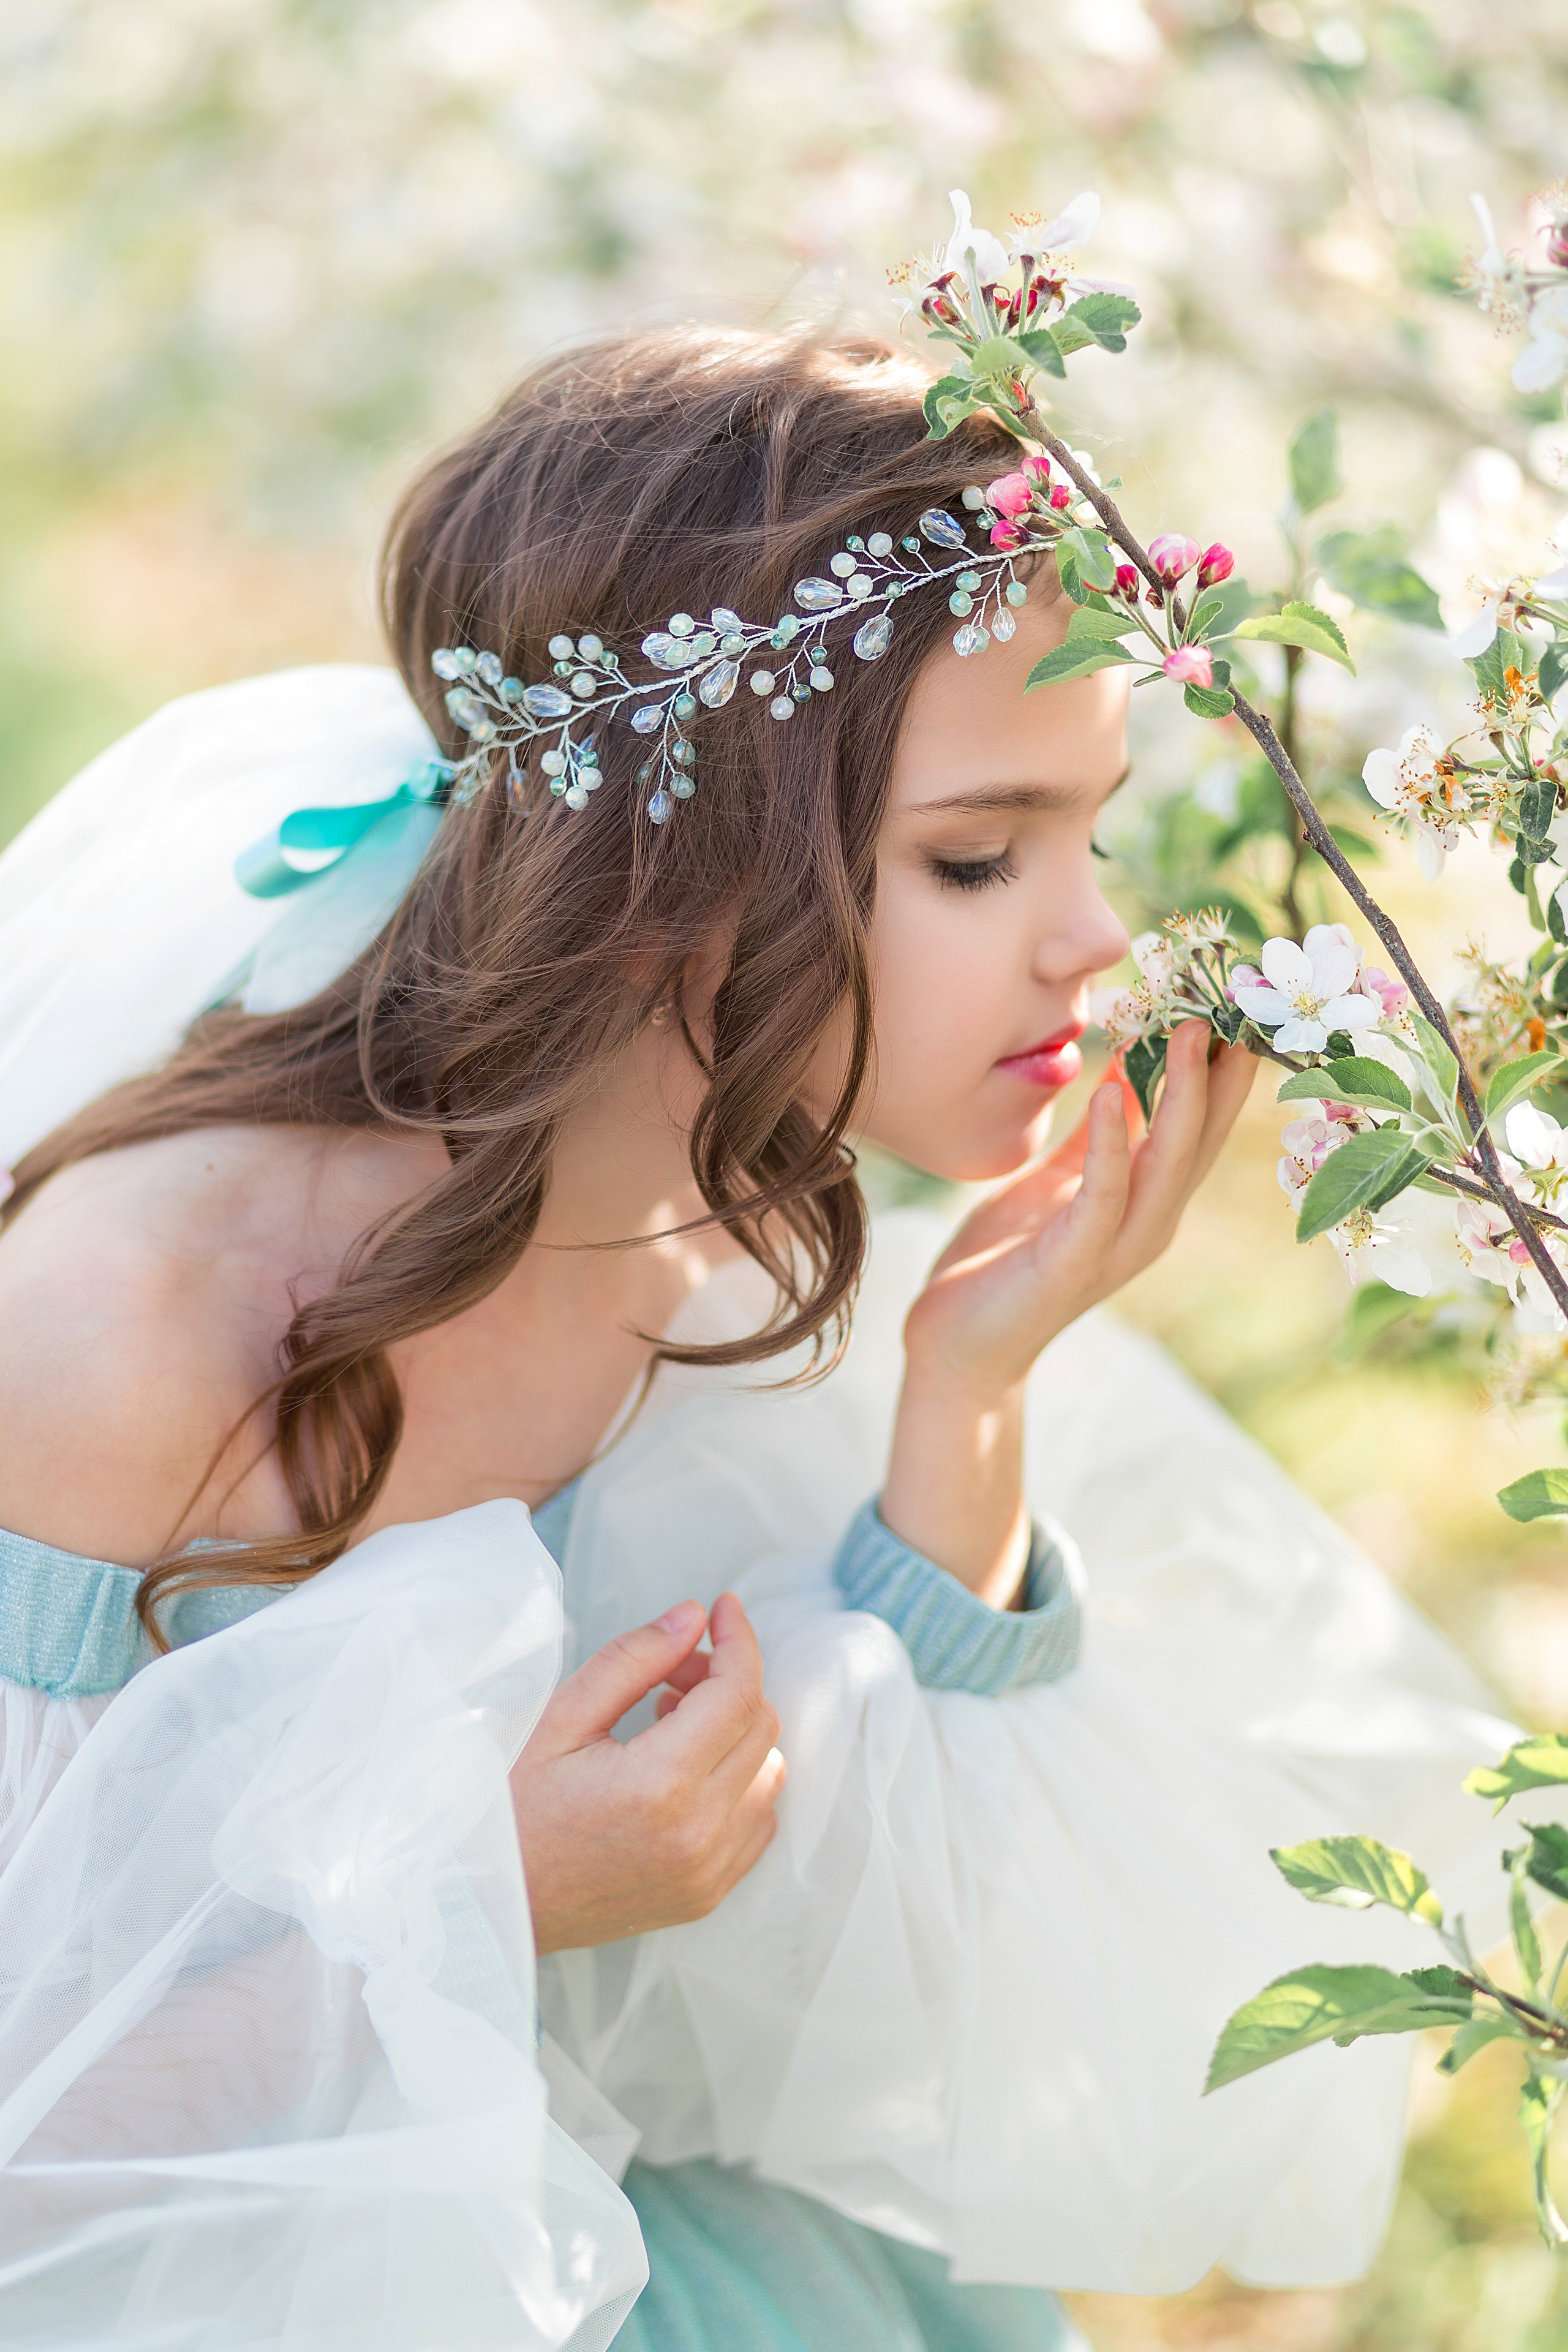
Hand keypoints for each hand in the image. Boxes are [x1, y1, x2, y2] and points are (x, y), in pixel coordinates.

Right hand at [511, 1591, 784, 1953]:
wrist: (484, 1901)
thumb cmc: (508, 1810)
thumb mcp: (559, 1717)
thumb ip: (633, 1659)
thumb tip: (692, 1618)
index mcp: (660, 1786)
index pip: (737, 1693)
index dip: (737, 1639)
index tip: (722, 1609)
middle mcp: (697, 1834)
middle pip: (759, 1727)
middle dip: (726, 1680)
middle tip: (671, 1672)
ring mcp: (706, 1872)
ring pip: (768, 1773)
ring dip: (735, 1732)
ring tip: (671, 1721)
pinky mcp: (705, 1895)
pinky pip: (757, 1821)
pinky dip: (739, 1781)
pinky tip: (686, 1769)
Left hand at [880, 1025, 1253, 1597]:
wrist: (958, 1347)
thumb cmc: (1005, 1261)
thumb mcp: (1056, 1185)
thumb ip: (1094, 1140)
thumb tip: (1122, 1073)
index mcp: (1149, 1200)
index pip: (1202, 1122)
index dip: (1223, 1061)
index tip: (1234, 995)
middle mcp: (1151, 1222)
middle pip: (1205, 1135)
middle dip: (1222, 1064)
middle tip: (1233, 995)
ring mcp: (1121, 1245)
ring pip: (1171, 1160)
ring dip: (1184, 1093)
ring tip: (1191, 1028)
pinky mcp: (1077, 1261)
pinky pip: (1104, 1192)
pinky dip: (1113, 1142)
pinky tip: (1112, 1093)